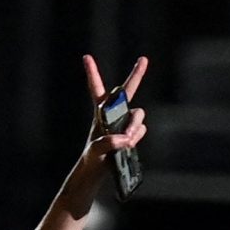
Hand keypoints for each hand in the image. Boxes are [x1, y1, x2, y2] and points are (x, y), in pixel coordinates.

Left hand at [77, 54, 147, 180]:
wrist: (99, 172)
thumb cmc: (92, 159)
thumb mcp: (95, 150)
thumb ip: (108, 142)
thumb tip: (124, 138)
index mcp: (99, 112)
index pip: (96, 88)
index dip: (92, 72)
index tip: (86, 57)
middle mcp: (114, 114)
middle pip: (128, 91)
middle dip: (136, 75)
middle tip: (143, 59)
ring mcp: (125, 123)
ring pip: (138, 115)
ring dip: (133, 126)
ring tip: (125, 140)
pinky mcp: (133, 133)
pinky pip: (141, 129)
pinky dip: (136, 136)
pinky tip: (128, 145)